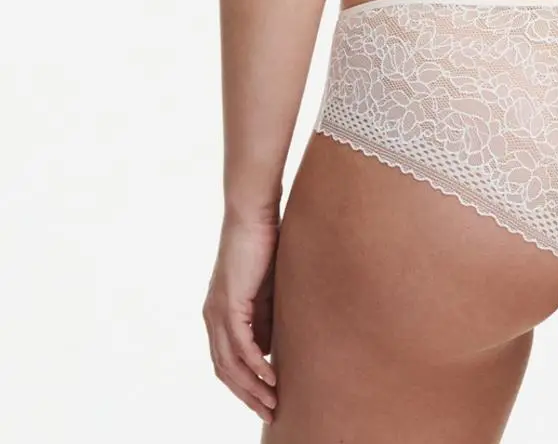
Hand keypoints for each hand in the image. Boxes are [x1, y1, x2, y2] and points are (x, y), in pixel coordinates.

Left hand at [203, 216, 279, 423]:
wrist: (253, 215)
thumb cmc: (261, 245)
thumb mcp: (265, 290)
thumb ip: (264, 318)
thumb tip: (268, 350)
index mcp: (218, 314)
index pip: (226, 362)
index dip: (243, 385)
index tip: (263, 401)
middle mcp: (212, 317)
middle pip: (225, 370)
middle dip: (247, 395)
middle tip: (270, 413)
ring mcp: (218, 312)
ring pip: (230, 363)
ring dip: (252, 387)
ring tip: (273, 402)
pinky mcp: (229, 304)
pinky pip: (240, 345)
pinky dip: (256, 364)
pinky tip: (271, 376)